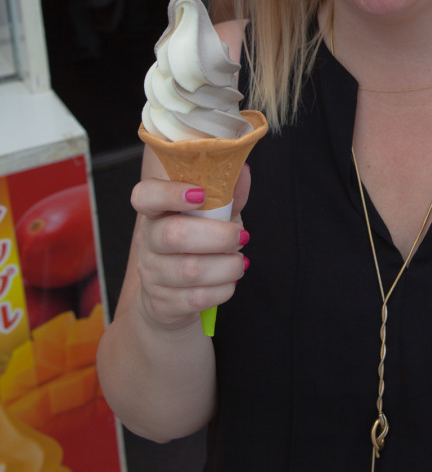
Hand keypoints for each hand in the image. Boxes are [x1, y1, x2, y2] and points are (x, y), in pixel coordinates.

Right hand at [131, 164, 250, 331]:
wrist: (171, 297)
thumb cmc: (196, 245)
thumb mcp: (212, 216)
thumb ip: (226, 194)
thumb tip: (244, 171)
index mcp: (156, 212)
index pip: (145, 196)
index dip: (169, 193)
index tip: (200, 194)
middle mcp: (147, 240)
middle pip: (174, 235)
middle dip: (218, 236)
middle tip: (242, 236)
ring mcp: (152, 274)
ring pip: (190, 270)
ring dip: (226, 265)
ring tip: (239, 261)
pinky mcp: (163, 303)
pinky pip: (197, 297)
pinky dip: (223, 289)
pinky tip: (229, 281)